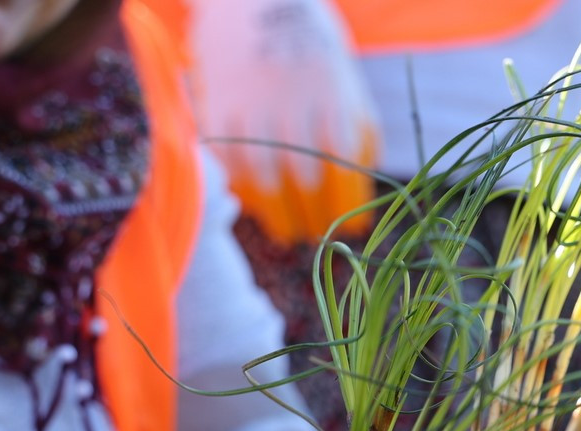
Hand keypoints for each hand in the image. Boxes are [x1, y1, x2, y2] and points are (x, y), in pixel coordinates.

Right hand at [188, 0, 377, 242]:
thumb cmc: (311, 46)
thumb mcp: (348, 82)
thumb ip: (359, 131)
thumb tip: (364, 189)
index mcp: (332, 101)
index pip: (344, 172)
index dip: (347, 207)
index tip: (351, 227)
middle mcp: (292, 107)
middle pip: (303, 182)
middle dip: (312, 217)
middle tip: (315, 234)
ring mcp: (251, 108)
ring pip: (262, 180)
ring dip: (276, 214)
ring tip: (286, 230)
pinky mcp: (216, 108)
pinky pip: (228, 163)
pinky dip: (242, 187)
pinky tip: (256, 202)